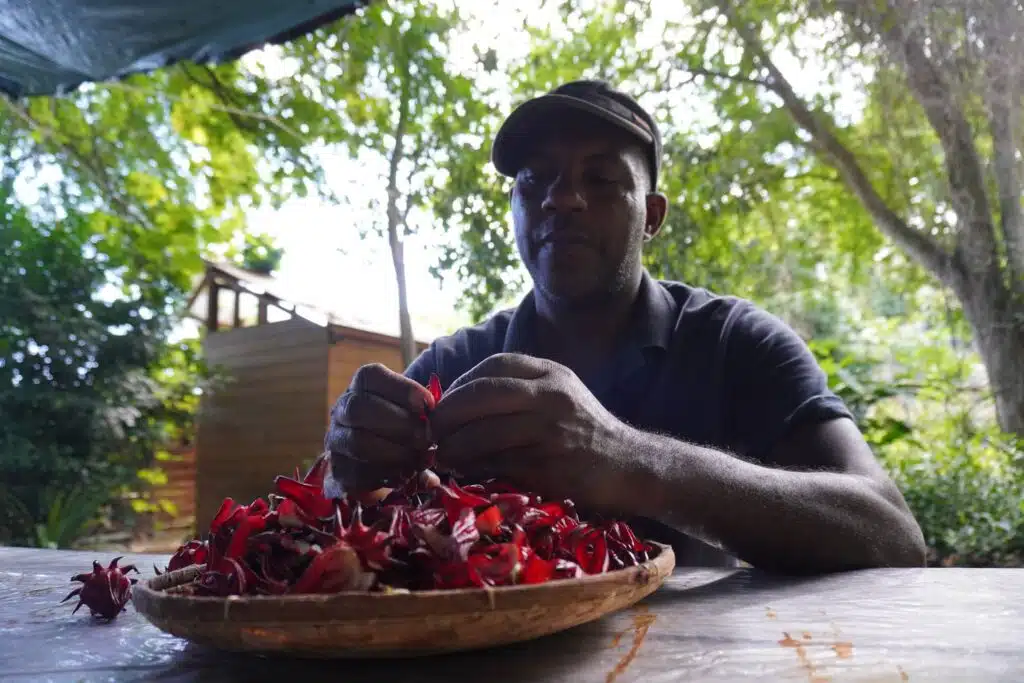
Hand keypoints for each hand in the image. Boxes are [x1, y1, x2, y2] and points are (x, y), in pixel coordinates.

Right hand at [325, 363, 435, 493]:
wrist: (381, 462)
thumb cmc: (404, 427)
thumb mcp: (414, 411)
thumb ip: (423, 411)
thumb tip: (434, 415)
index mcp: (361, 386)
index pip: (371, 376)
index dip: (402, 389)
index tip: (429, 404)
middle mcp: (341, 409)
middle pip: (357, 408)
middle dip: (398, 424)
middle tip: (426, 438)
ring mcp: (336, 441)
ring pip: (357, 443)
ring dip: (395, 453)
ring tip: (419, 460)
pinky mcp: (338, 471)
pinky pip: (357, 474)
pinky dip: (386, 476)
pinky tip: (405, 476)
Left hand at [429, 353, 629, 511]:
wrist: (631, 467)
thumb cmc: (586, 432)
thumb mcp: (559, 396)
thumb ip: (518, 392)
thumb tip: (458, 404)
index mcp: (551, 373)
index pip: (493, 366)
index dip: (460, 384)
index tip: (444, 404)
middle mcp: (551, 395)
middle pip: (481, 394)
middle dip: (448, 413)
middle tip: (432, 431)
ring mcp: (551, 430)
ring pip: (484, 431)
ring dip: (455, 446)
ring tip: (442, 455)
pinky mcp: (549, 465)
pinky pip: (499, 463)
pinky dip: (475, 467)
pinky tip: (465, 471)